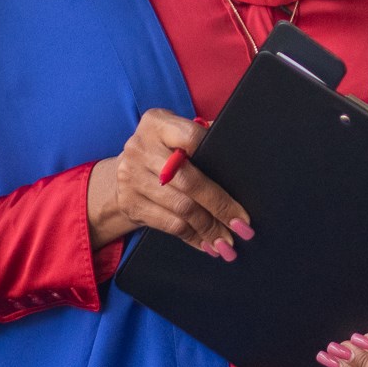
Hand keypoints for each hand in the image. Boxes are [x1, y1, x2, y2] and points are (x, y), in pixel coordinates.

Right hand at [85, 109, 250, 258]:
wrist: (124, 171)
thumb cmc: (165, 150)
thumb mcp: (178, 134)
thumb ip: (205, 138)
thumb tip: (243, 156)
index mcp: (158, 123)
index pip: (192, 137)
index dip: (216, 155)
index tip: (240, 179)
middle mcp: (141, 148)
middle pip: (189, 181)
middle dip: (220, 206)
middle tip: (243, 225)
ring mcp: (132, 177)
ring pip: (181, 208)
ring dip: (209, 228)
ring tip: (229, 240)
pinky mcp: (130, 203)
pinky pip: (168, 225)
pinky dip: (193, 237)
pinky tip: (208, 243)